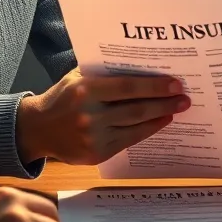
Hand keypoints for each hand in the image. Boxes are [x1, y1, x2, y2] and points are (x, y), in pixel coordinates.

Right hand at [15, 68, 190, 164]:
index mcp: (85, 90)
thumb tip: (143, 66)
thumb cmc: (63, 96)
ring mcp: (93, 138)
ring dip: (159, 118)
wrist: (37, 128)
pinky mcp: (96, 155)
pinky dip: (146, 132)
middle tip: (185, 98)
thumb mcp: (78, 76)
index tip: (175, 84)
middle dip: (163, 103)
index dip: (154, 86)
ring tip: (176, 110)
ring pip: (135, 128)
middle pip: (136, 109)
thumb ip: (104, 72)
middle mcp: (89, 115)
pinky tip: (158, 123)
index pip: (127, 87)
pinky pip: (128, 141)